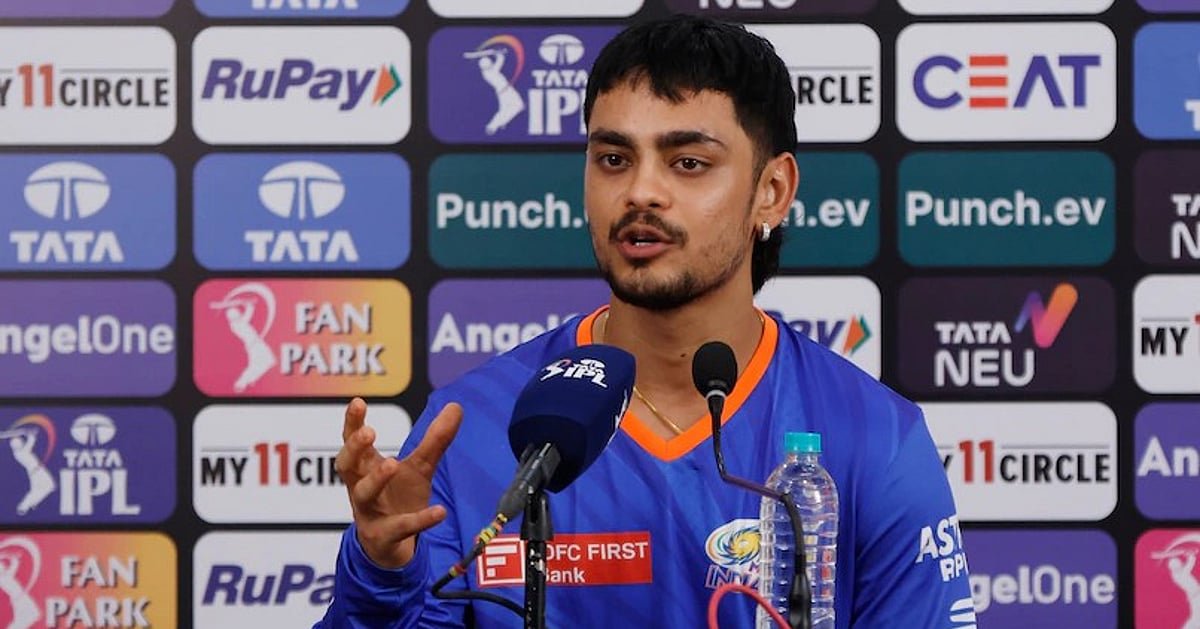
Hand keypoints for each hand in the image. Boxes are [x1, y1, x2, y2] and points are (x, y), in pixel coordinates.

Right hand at [335, 397, 462, 568]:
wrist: (393, 545)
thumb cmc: (399, 498)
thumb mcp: (420, 467)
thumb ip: (435, 439)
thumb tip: (455, 405)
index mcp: (366, 467)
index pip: (352, 442)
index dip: (352, 423)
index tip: (357, 402)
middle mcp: (361, 488)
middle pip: (346, 465)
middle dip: (354, 448)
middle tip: (369, 432)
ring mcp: (369, 514)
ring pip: (364, 494)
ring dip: (376, 479)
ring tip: (392, 463)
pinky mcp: (384, 537)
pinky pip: (399, 528)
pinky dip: (420, 520)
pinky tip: (440, 512)